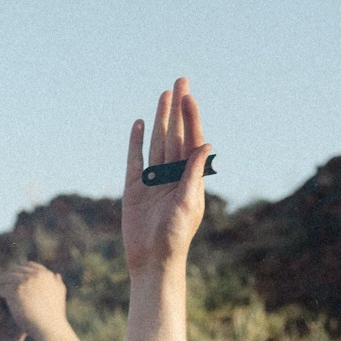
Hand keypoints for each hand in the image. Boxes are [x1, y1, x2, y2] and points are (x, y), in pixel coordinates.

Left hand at [0, 261, 69, 340]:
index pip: (29, 267)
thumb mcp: (59, 297)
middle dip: (6, 276)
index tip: (11, 279)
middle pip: (15, 271)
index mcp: (45, 275)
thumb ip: (57, 284)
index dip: (19, 272)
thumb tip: (56, 274)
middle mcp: (35, 275)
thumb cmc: (54, 318)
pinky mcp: (15, 291)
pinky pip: (0, 288)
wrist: (50, 328)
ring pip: (5, 279)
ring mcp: (25, 282)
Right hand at [121, 78, 213, 276]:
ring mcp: (153, 180)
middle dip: (177, 109)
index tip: (188, 96)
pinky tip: (141, 125)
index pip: (191, 140)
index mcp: (190, 177)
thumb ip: (195, 173)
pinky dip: (137, 142)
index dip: (190, 117)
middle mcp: (173, 174)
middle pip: (175, 134)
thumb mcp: (189, 203)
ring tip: (164, 95)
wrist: (153, 260)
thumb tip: (206, 144)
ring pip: (157, 142)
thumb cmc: (176, 236)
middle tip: (180, 81)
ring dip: (161, 118)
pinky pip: (135, 160)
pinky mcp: (134, 189)